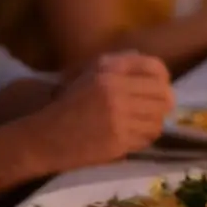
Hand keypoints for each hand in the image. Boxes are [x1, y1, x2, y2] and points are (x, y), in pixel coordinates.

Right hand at [42, 53, 174, 166]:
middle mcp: (115, 91)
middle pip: (164, 96)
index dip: (164, 78)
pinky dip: (142, 139)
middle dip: (162, 104)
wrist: (42, 138)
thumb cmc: (67, 105)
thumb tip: (155, 67)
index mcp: (109, 72)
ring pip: (158, 120)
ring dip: (152, 123)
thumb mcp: (89, 74)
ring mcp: (118, 118)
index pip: (155, 68)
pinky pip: (146, 138)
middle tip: (154, 110)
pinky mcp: (118, 142)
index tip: (161, 87)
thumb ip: (120, 64)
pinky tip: (130, 136)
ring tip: (139, 124)